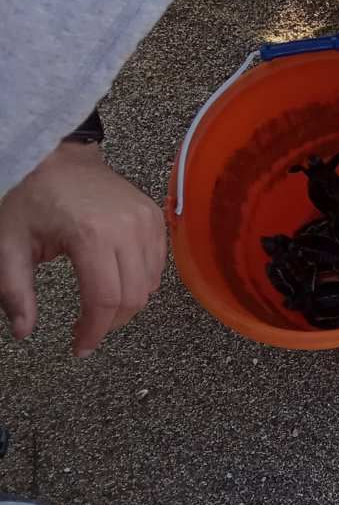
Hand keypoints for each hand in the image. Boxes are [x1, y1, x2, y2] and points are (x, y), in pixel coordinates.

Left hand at [0, 144, 166, 355]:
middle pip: (132, 297)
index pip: (104, 300)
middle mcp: (126, 228)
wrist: (58, 156)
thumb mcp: (9, 244)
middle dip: (110, 324)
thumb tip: (23, 331)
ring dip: (126, 304)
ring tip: (99, 307)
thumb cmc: (32, 196)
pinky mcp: (154, 217)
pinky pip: (157, 264)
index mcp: (91, 235)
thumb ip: (14, 291)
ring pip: (149, 285)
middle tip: (87, 332)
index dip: (94, 332)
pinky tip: (116, 282)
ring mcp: (145, 220)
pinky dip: (141, 282)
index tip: (80, 347)